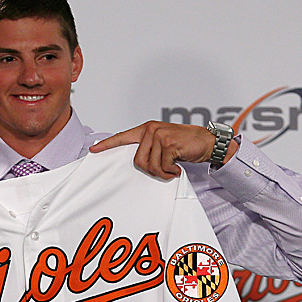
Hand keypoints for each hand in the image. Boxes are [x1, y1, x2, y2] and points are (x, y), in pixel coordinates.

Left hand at [90, 121, 235, 179]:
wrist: (207, 142)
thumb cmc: (185, 145)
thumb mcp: (164, 143)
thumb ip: (149, 148)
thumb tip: (137, 161)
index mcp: (146, 129)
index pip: (122, 137)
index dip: (107, 144)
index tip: (93, 149)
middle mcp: (150, 130)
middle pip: (138, 161)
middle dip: (152, 170)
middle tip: (165, 169)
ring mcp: (159, 136)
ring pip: (149, 166)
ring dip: (162, 172)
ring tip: (172, 167)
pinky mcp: (168, 144)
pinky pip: (162, 167)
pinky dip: (170, 171)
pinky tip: (178, 166)